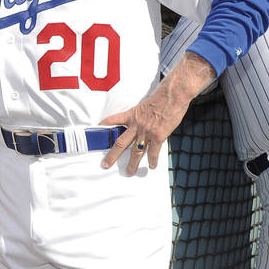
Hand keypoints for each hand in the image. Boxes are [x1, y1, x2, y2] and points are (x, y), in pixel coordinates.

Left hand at [100, 52, 215, 175]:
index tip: (96, 129)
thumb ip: (139, 115)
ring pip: (136, 151)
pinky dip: (152, 160)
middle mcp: (136, 125)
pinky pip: (153, 152)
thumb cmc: (160, 97)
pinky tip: (152, 166)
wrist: (172, 96)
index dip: (104, 124)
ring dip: (132, 163)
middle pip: (120, 143)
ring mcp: (146, 132)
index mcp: (131, 115)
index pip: (113, 120)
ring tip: (129, 172)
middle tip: (106, 164)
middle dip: (112, 155)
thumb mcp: (144, 104)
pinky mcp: (158, 136)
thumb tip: (139, 122)